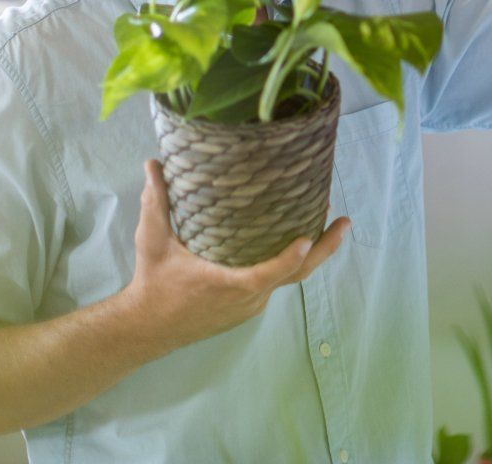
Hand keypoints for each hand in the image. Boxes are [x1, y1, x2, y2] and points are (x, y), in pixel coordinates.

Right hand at [121, 160, 348, 357]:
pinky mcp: (247, 308)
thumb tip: (152, 162)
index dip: (289, 258)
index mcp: (229, 283)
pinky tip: (295, 240)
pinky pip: (276, 283)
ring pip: (289, 279)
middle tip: (343, 220)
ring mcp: (250, 305)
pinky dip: (291, 263)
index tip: (307, 239)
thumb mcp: (152, 241)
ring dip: (310, 253)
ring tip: (327, 221)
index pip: (268, 273)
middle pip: (294, 275)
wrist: (148, 328)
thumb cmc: (154, 282)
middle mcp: (247, 298)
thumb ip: (155, 202)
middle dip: (323, 248)